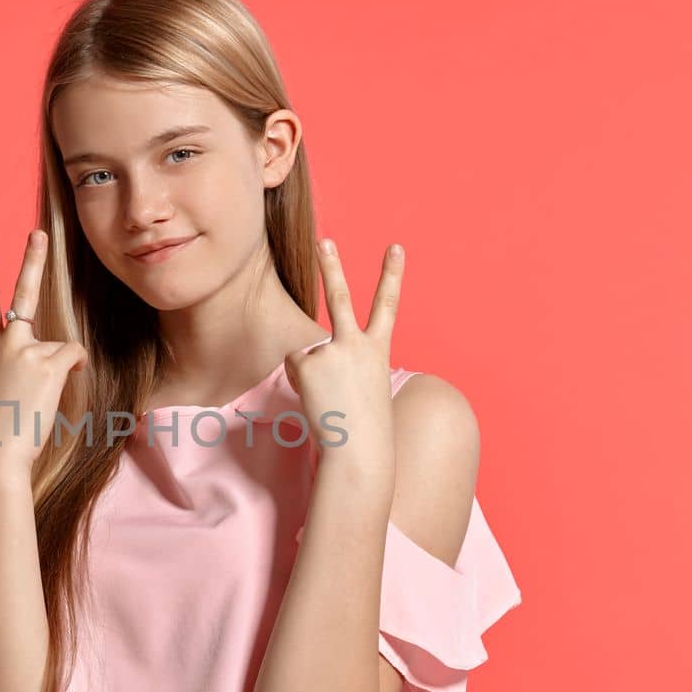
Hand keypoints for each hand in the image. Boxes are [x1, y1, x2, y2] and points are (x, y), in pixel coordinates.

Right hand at [0, 229, 88, 475]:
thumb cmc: (1, 428)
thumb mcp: (4, 387)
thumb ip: (26, 362)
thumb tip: (65, 357)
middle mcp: (5, 341)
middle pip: (23, 294)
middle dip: (32, 261)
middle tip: (37, 234)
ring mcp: (26, 349)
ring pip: (60, 347)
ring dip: (58, 370)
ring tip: (36, 396)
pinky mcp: (47, 362)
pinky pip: (74, 355)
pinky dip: (73, 370)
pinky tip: (58, 387)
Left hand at [284, 239, 404, 480]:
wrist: (360, 449)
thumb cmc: (365, 428)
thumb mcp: (362, 388)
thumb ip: (341, 364)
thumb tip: (309, 358)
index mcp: (378, 350)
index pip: (388, 305)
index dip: (392, 275)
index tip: (395, 248)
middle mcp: (356, 344)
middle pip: (339, 297)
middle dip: (331, 267)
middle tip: (324, 241)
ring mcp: (331, 351)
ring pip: (307, 355)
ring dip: (311, 377)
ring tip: (329, 399)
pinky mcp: (310, 363)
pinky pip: (295, 368)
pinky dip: (300, 384)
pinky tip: (315, 399)